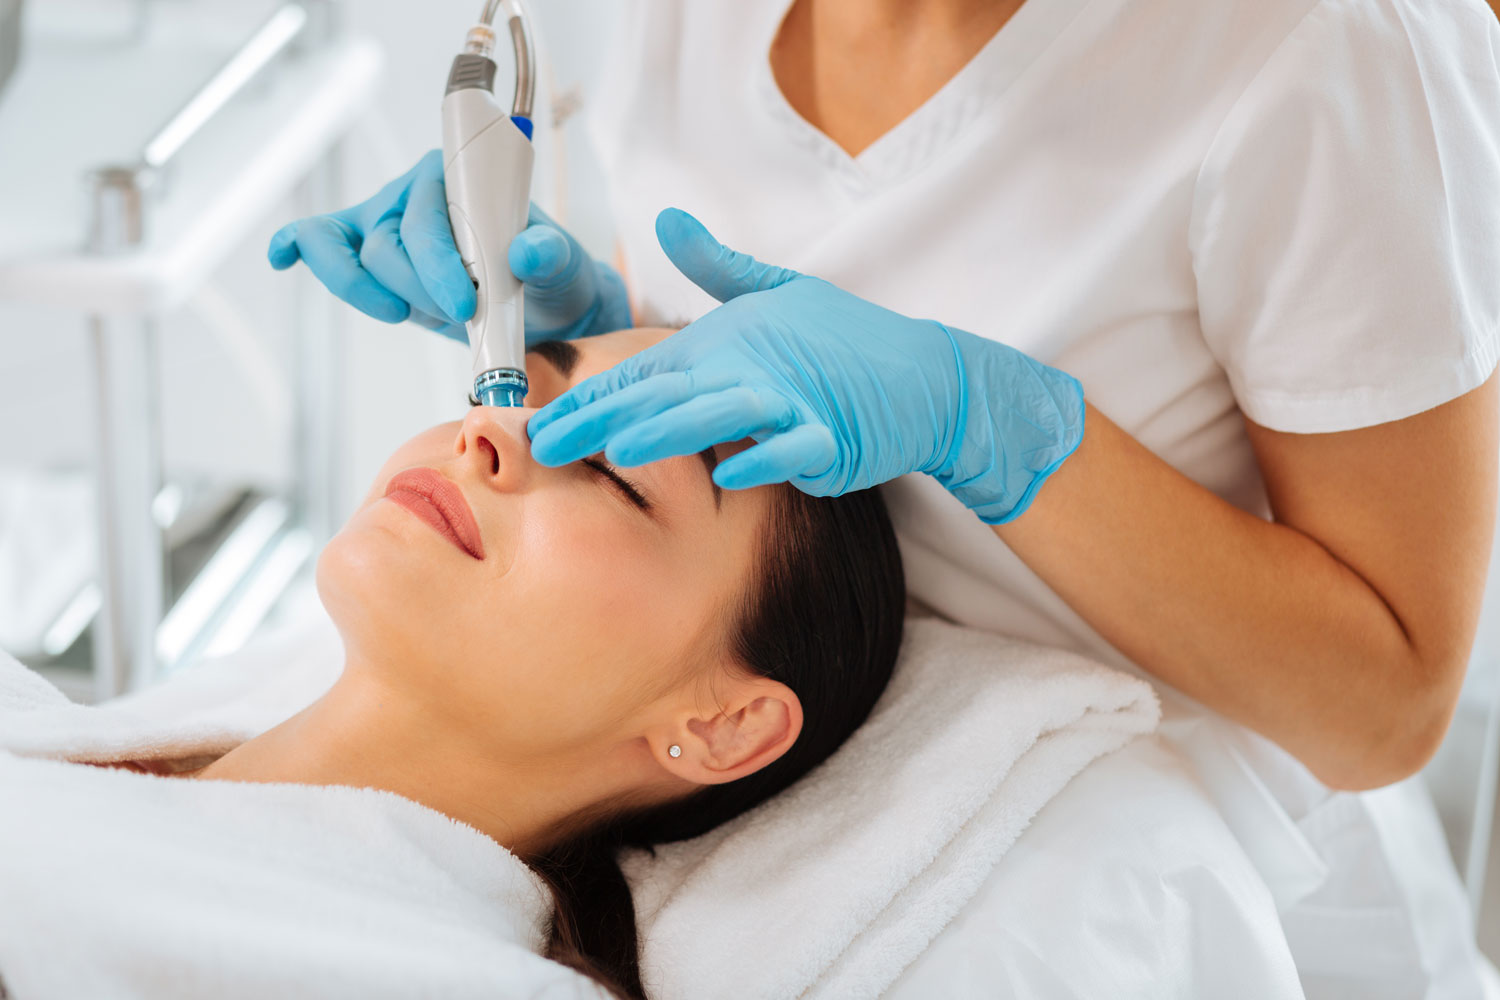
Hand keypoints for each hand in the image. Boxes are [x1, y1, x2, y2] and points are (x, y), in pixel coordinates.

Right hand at [268, 150, 630, 345]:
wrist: (544, 305)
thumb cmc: (549, 277)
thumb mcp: (564, 267)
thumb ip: (551, 256)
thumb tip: (528, 251)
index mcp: (458, 178)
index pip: (427, 216)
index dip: (436, 263)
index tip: (464, 302)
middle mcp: (413, 194)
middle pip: (389, 244)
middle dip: (420, 290)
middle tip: (462, 315)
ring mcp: (385, 223)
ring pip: (360, 259)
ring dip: (385, 295)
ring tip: (415, 315)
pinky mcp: (368, 256)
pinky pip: (320, 242)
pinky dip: (300, 249)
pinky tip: (282, 259)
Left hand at [527, 209, 1084, 523]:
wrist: (925, 376)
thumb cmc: (843, 341)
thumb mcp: (775, 292)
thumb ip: (716, 263)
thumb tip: (668, 218)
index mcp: (722, 345)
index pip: (641, 374)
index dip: (586, 399)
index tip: (532, 424)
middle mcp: (748, 371)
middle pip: (663, 398)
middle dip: (599, 424)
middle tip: (542, 447)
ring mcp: (792, 404)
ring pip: (722, 416)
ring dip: (671, 433)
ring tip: (620, 450)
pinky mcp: (834, 436)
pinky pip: (797, 450)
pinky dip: (767, 460)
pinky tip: (731, 476)